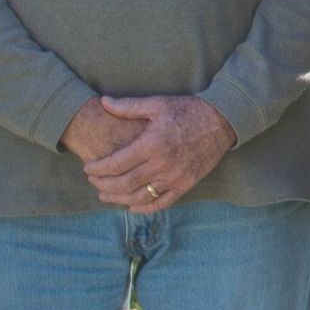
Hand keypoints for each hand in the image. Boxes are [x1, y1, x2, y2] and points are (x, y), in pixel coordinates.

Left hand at [81, 94, 233, 211]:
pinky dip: (143, 208)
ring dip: (118, 199)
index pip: (116, 163)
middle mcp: (162, 164)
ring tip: (106, 195)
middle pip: (124, 183)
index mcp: (152, 144)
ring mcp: (175, 177)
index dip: (98, 169)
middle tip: (93, 182)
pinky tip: (131, 205)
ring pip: (139, 197)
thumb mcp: (158, 104)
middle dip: (103, 185)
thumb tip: (103, 102)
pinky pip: (161, 203)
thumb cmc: (188, 110)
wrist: (222, 121)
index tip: (88, 168)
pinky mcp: (186, 184)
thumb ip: (128, 107)